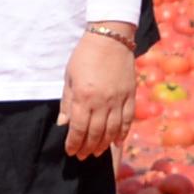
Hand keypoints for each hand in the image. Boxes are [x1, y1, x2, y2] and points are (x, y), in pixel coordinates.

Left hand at [58, 30, 136, 157]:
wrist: (110, 38)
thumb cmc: (85, 55)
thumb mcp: (70, 77)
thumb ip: (67, 101)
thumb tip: (63, 123)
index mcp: (84, 96)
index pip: (78, 129)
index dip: (74, 143)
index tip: (70, 151)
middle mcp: (102, 101)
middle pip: (95, 133)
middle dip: (87, 147)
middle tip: (82, 155)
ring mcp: (118, 99)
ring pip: (112, 130)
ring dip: (104, 144)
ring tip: (97, 152)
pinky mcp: (130, 95)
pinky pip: (128, 119)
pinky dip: (123, 133)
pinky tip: (117, 141)